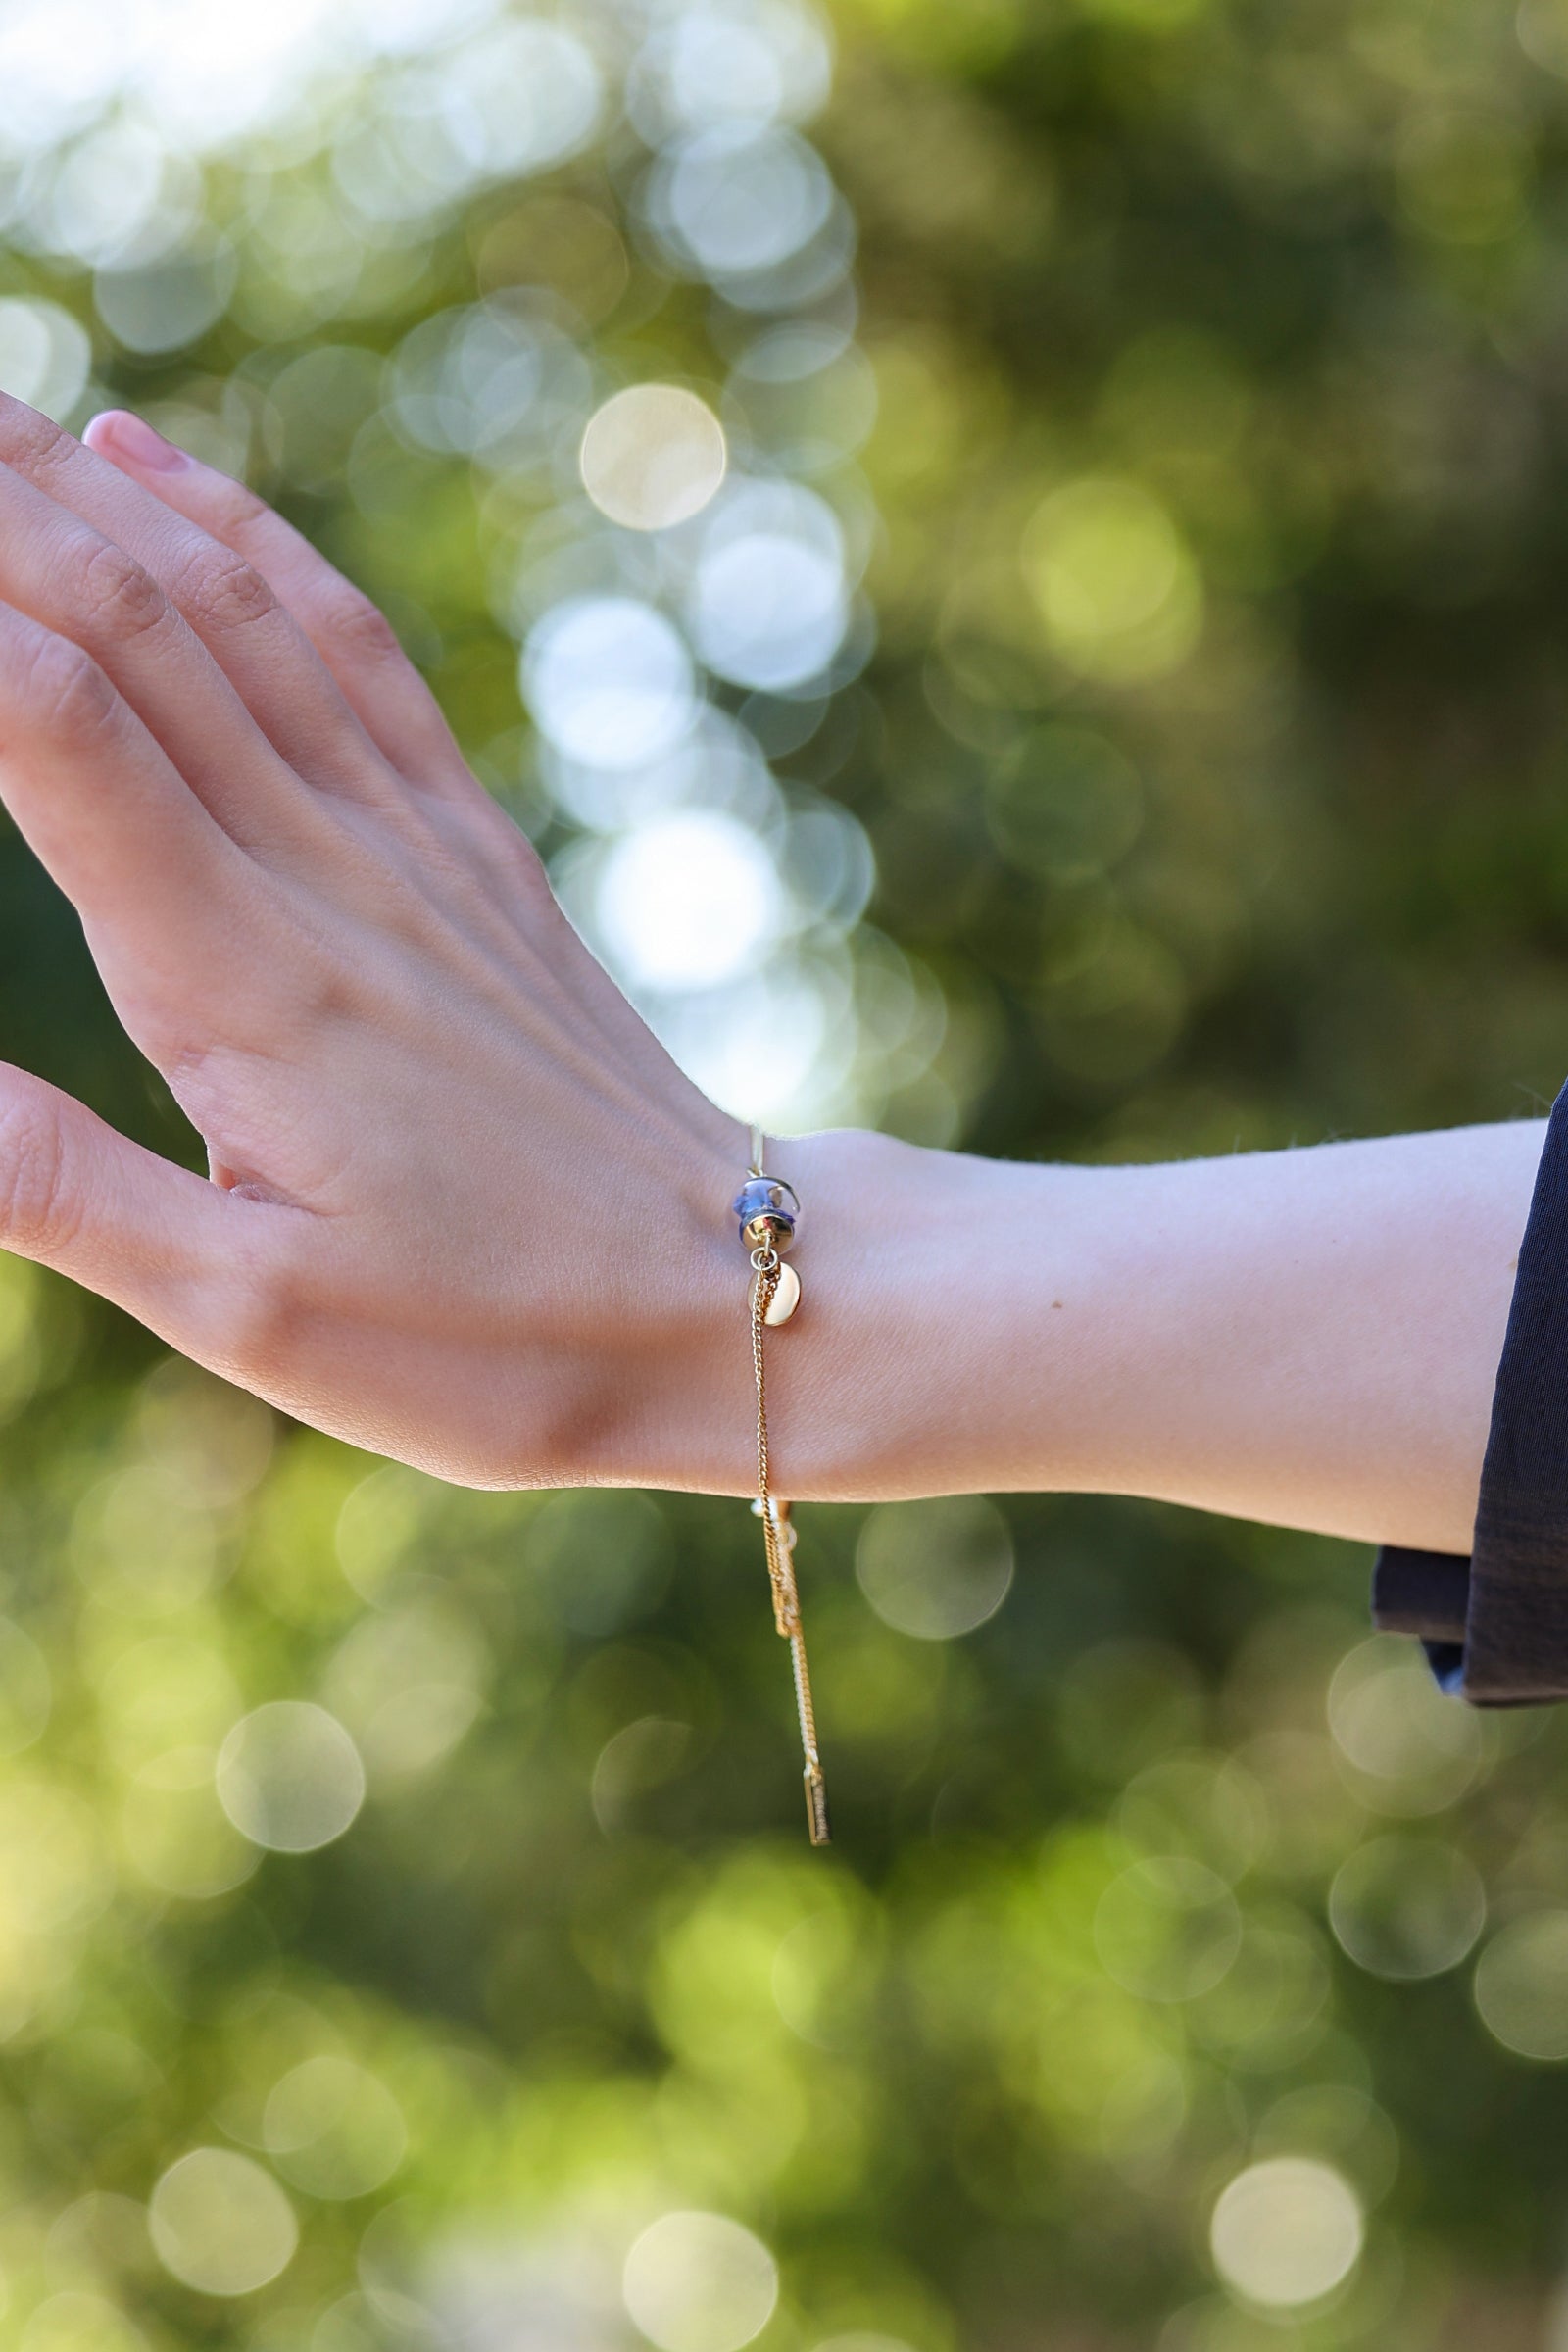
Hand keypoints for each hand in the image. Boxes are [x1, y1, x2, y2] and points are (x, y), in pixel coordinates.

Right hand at [0, 394, 763, 1487]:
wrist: (725, 1288)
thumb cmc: (497, 1334)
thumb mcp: (260, 1312)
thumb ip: (68, 1195)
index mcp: (243, 979)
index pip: (54, 728)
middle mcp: (321, 868)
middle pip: (128, 621)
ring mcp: (406, 837)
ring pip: (229, 607)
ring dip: (90, 487)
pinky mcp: (464, 842)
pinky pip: (347, 648)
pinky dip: (248, 536)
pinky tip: (168, 468)